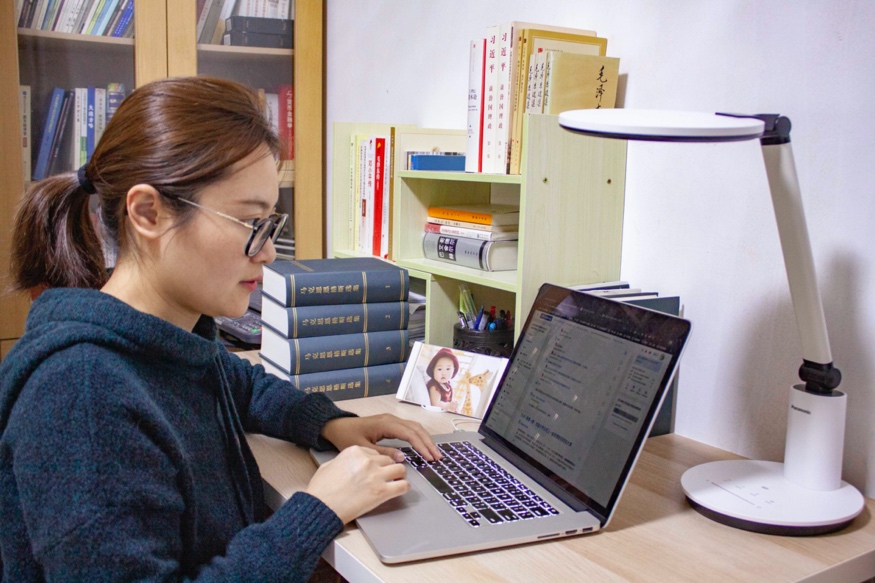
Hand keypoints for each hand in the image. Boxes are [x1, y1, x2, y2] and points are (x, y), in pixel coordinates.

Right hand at [306, 446, 407, 523]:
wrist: (321, 507)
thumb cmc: (321, 489)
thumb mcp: (328, 465)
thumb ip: (343, 460)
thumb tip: (349, 464)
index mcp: (355, 451)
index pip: (375, 453)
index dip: (377, 462)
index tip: (378, 467)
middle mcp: (368, 460)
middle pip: (388, 460)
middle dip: (388, 468)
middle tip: (388, 475)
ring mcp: (376, 475)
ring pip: (400, 469)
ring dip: (399, 475)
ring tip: (396, 481)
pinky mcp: (382, 491)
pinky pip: (403, 486)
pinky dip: (404, 487)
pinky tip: (402, 489)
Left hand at [321, 414, 442, 461]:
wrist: (337, 426)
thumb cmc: (347, 437)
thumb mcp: (363, 449)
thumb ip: (383, 454)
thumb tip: (402, 458)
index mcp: (385, 424)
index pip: (410, 434)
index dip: (422, 446)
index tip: (430, 457)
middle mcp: (391, 419)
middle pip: (416, 429)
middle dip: (428, 443)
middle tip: (438, 457)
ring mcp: (392, 420)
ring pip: (415, 427)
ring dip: (426, 439)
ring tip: (434, 453)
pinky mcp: (390, 423)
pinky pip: (409, 428)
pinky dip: (419, 436)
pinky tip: (423, 446)